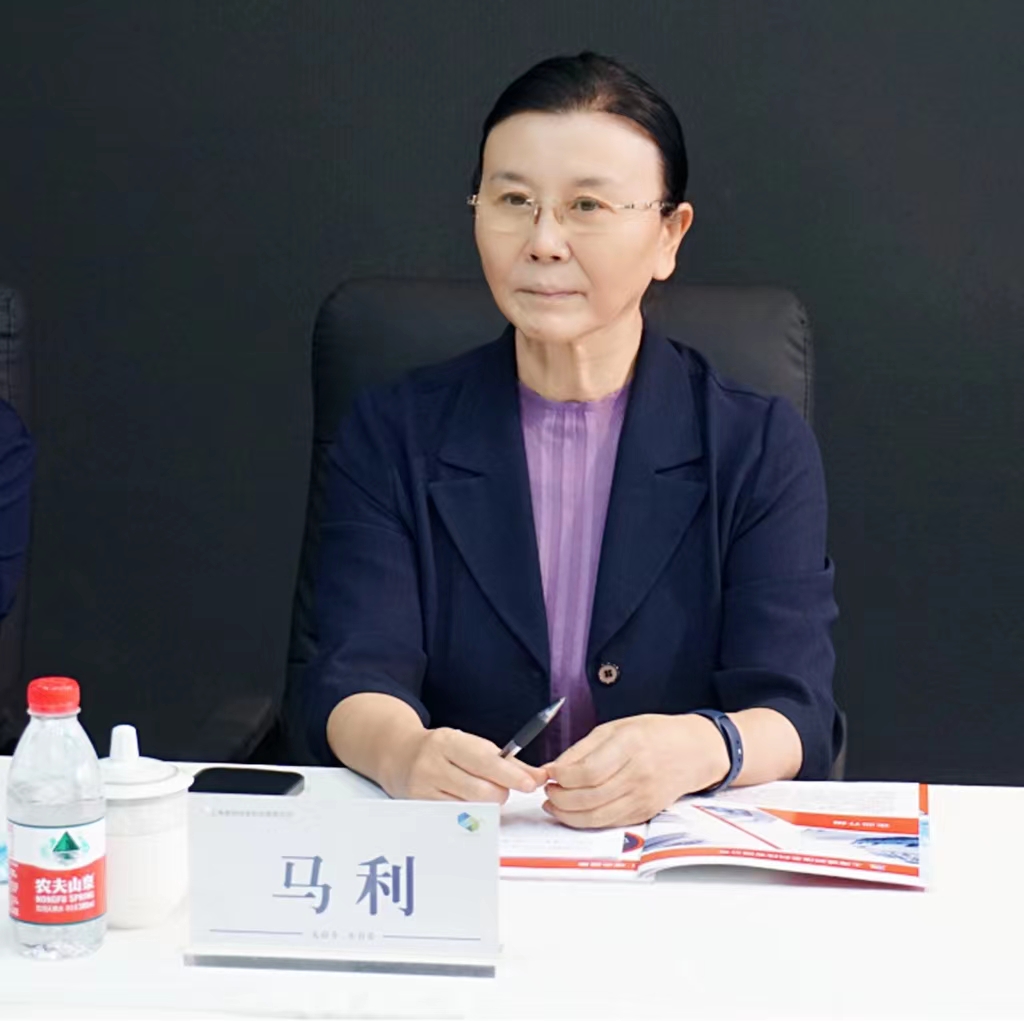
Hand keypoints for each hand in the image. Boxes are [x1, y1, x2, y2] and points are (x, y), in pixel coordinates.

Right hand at [392, 727, 547, 802]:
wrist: (400, 756)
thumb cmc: (445, 751)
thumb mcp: (472, 745)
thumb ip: (508, 762)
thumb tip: (540, 777)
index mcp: (449, 742)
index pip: (485, 761)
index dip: (510, 775)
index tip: (530, 784)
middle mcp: (433, 764)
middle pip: (481, 790)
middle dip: (499, 793)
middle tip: (499, 788)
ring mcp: (424, 788)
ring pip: (471, 808)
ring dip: (486, 805)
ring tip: (480, 793)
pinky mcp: (421, 808)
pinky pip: (457, 819)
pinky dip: (470, 814)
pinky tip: (466, 803)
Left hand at [542, 714, 729, 828]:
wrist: (694, 751)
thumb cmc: (654, 733)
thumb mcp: (616, 727)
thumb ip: (583, 748)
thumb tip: (554, 767)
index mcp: (630, 744)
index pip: (588, 771)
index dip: (562, 777)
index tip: (549, 773)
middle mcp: (638, 773)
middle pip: (589, 797)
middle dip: (560, 798)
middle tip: (548, 790)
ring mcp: (644, 796)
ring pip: (598, 816)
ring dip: (569, 814)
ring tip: (555, 804)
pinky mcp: (646, 812)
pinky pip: (610, 822)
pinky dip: (587, 820)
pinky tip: (575, 811)